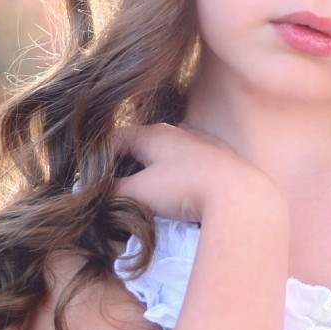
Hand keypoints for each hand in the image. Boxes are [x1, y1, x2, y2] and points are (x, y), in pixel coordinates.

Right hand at [107, 122, 283, 225]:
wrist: (240, 195)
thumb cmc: (185, 189)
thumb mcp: (139, 193)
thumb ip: (113, 192)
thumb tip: (95, 194)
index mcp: (155, 134)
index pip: (117, 138)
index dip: (100, 158)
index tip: (91, 178)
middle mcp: (178, 133)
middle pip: (141, 145)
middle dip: (124, 165)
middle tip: (113, 188)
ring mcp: (201, 145)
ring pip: (166, 155)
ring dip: (150, 172)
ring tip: (142, 195)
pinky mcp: (219, 162)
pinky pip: (187, 166)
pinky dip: (174, 178)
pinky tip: (175, 196)